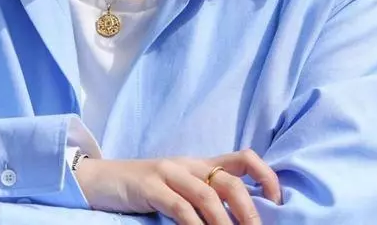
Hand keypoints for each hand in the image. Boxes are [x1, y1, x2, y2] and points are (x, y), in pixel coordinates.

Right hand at [76, 149, 281, 224]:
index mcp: (200, 163)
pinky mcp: (149, 187)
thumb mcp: (179, 187)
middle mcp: (189, 164)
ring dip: (226, 222)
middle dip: (250, 210)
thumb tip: (239, 217)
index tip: (277, 201)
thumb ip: (205, 196)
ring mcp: (168, 173)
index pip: (243, 158)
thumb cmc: (144, 188)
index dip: (266, 176)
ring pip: (208, 195)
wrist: (99, 179)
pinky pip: (180, 207)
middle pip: (230, 181)